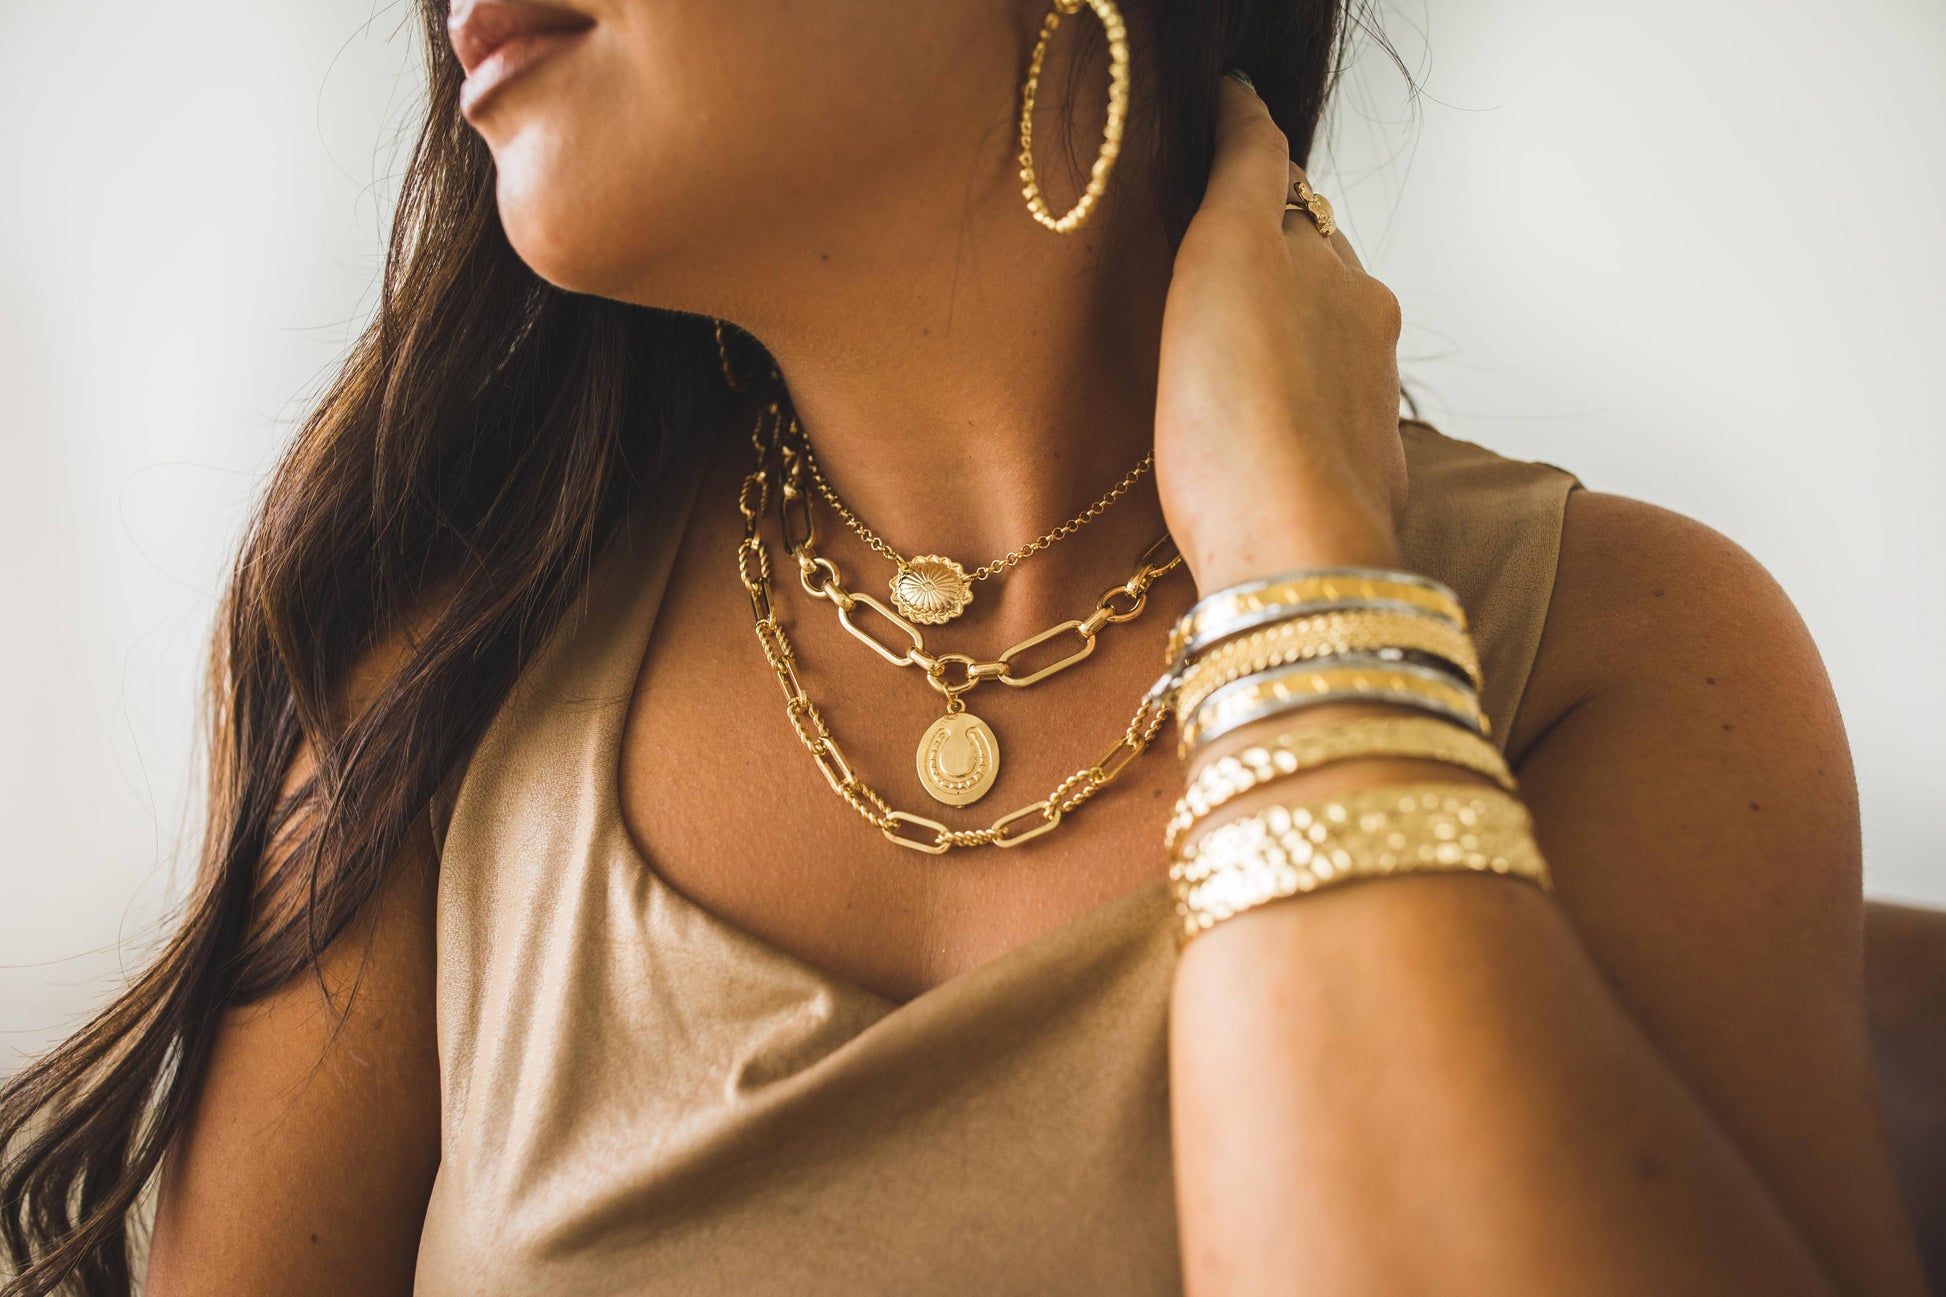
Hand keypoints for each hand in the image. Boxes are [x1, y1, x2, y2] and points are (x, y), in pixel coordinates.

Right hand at [1154, 74, 1409, 594]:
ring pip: (1327, 350)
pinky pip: (1322, 427)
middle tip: (1220, 262)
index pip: (1289, 202)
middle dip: (1278, 262)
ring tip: (1231, 356)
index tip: (1224, 149)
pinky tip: (1257, 440)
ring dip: (1289, 340)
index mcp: (1337, 275)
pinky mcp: (1354, 484)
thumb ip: (1245, 172)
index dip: (1250, 180)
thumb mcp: (1226, 259)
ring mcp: (1365, 412)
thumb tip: (1249, 101)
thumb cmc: (1242, 419)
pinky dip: (1294, 414)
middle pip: (1318, 276)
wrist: (1289, 555)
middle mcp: (1365, 335)